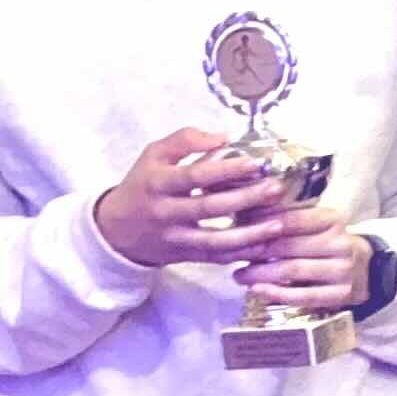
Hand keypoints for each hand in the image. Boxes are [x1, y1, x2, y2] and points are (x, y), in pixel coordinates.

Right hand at [94, 128, 288, 269]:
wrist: (117, 229)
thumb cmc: (144, 184)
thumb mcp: (154, 155)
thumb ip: (185, 140)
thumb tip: (223, 137)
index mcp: (157, 182)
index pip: (193, 176)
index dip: (225, 170)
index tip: (255, 163)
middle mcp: (166, 212)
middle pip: (208, 208)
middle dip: (245, 199)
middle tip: (276, 189)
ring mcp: (176, 238)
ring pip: (215, 240)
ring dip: (249, 234)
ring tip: (279, 224)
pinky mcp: (186, 256)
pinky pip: (217, 258)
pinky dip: (243, 254)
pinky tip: (266, 245)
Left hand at [234, 217, 371, 314]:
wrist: (367, 271)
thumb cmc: (328, 245)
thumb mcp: (314, 226)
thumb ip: (285, 221)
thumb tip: (242, 215)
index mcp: (333, 220)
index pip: (290, 218)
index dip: (260, 224)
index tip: (237, 229)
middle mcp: (341, 242)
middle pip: (287, 245)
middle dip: (254, 251)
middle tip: (231, 255)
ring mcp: (344, 270)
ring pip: (292, 270)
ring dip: (259, 274)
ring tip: (240, 275)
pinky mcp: (343, 294)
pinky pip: (303, 295)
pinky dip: (276, 293)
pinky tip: (257, 290)